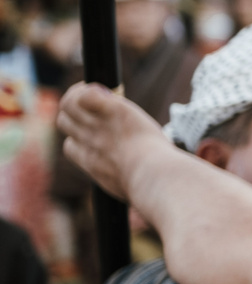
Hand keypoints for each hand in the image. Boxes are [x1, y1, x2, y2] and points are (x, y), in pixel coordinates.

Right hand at [58, 83, 172, 201]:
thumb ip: (124, 181)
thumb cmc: (151, 187)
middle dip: (73, 111)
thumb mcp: (130, 189)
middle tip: (91, 102)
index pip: (70, 146)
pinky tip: (108, 90)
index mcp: (91, 163)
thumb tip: (136, 194)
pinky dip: (92, 89)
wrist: (155, 178)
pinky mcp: (113, 111)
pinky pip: (88, 94)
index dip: (78, 137)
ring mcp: (97, 126)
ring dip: (78, 93)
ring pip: (69, 104)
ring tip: (98, 90)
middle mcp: (88, 143)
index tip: (93, 132)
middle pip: (64, 121)